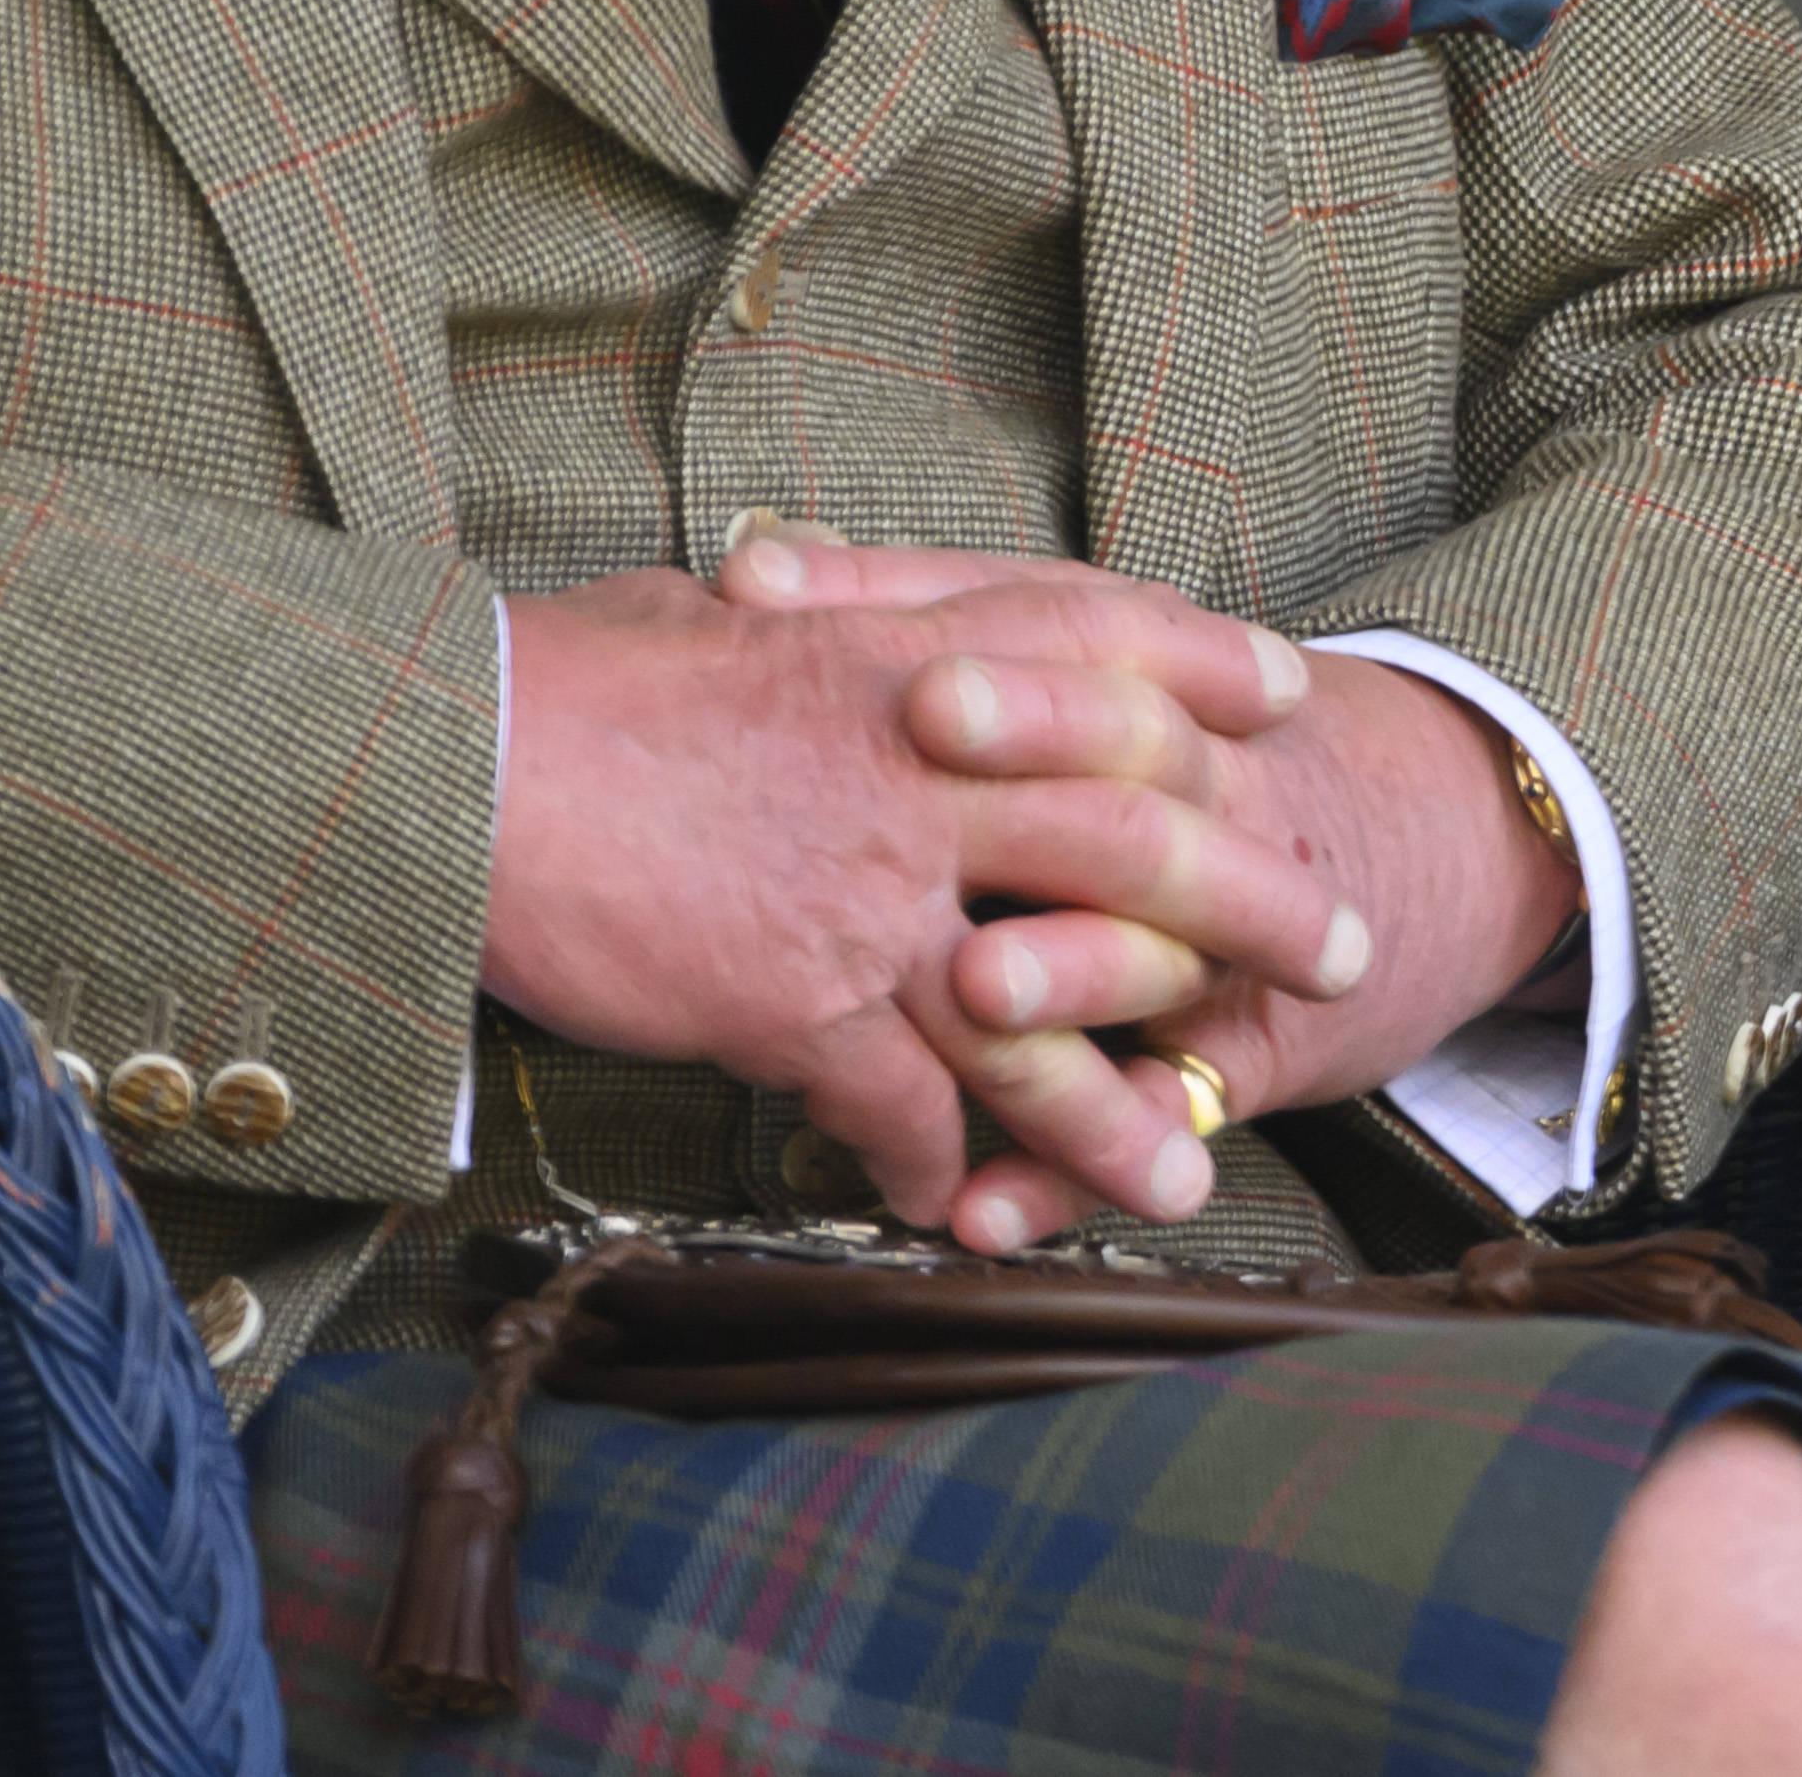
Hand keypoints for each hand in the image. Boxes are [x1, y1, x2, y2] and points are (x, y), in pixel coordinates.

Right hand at [486, 558, 1371, 1234]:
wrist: (464, 761)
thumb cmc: (568, 678)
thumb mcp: (716, 611)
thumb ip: (800, 619)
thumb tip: (797, 586)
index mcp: (909, 651)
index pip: (1100, 642)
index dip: (1201, 669)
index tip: (1285, 693)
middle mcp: (926, 766)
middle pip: (1137, 832)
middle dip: (1252, 901)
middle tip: (1338, 953)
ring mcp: (875, 887)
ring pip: (1046, 1010)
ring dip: (1121, 1101)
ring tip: (1187, 1172)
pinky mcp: (800, 995)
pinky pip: (902, 1104)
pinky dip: (936, 1166)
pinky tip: (956, 1214)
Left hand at [715, 527, 1588, 1252]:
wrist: (1431, 855)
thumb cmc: (1221, 760)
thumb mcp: (1114, 675)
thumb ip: (956, 627)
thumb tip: (751, 564)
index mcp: (1152, 688)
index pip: (1040, 615)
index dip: (912, 594)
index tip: (773, 584)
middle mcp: (1202, 791)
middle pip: (1127, 742)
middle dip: (1030, 726)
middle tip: (924, 711)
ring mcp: (1222, 927)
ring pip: (1155, 941)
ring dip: (1071, 967)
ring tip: (977, 986)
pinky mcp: (1233, 1051)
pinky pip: (1154, 1118)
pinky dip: (1065, 1175)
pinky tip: (976, 1215)